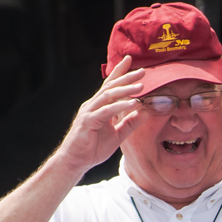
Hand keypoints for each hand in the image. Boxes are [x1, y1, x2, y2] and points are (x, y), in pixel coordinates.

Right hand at [57, 56, 149, 175]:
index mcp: (99, 106)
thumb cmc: (93, 148)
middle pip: (111, 86)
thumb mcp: (118, 135)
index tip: (130, 60)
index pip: (110, 85)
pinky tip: (133, 104)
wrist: (76, 161)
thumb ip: (130, 123)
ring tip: (141, 86)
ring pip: (109, 96)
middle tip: (142, 71)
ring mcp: (89, 111)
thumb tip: (145, 111)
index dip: (119, 72)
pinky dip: (120, 106)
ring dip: (126, 90)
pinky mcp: (88, 121)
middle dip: (126, 77)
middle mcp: (93, 105)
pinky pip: (107, 111)